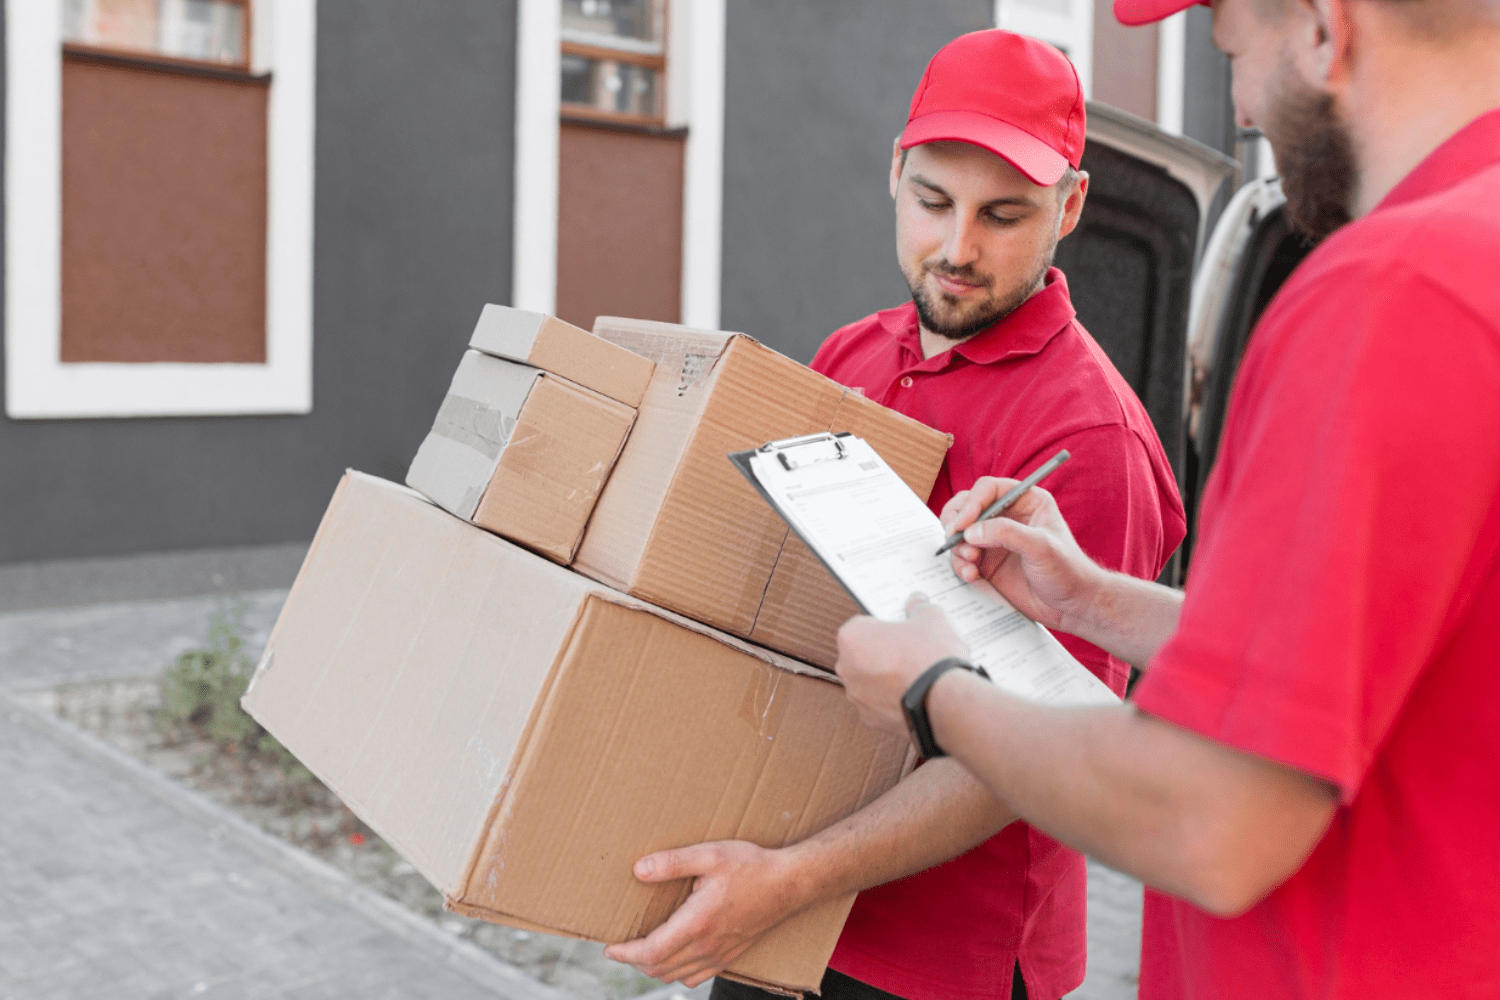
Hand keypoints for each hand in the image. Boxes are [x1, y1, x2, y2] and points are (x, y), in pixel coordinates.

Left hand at [603, 841, 804, 986]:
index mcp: (697, 923)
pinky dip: (677, 973)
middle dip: (633, 962)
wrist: (790, 884)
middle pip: (659, 969)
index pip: (651, 952)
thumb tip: (638, 870)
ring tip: (640, 953)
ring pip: (676, 976)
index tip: (609, 948)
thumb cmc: (751, 865)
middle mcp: (707, 945)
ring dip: (653, 969)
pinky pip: (696, 977)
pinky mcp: (730, 956)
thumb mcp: (710, 855)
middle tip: (619, 949)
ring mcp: (720, 954)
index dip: (625, 954)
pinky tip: (673, 959)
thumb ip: (672, 862)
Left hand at [834, 594, 968, 736]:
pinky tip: (915, 696)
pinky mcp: (871, 720)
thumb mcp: (931, 618)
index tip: (900, 629)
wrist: (943, 701)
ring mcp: (857, 696)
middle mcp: (846, 667)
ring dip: (886, 679)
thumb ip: (919, 607)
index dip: (884, 625)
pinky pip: (879, 705)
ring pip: (870, 682)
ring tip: (915, 676)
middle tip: (909, 651)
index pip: (863, 624)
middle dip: (882, 652)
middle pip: (863, 654)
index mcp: (852, 637)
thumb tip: (917, 601)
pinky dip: (893, 701)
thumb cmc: (930, 656)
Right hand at [940, 479, 1104, 632]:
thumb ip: (1007, 534)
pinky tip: (972, 576)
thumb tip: (971, 532)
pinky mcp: (986, 562)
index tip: (963, 524)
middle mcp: (1006, 517)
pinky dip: (960, 565)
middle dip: (956, 522)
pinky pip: (961, 558)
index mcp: (1025, 501)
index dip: (972, 503)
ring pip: (959, 533)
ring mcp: (993, 540)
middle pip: (966, 506)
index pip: (988, 489)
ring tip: (971, 562)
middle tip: (954, 539)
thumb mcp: (1041, 547)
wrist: (1071, 606)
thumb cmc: (1067, 571)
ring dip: (957, 547)